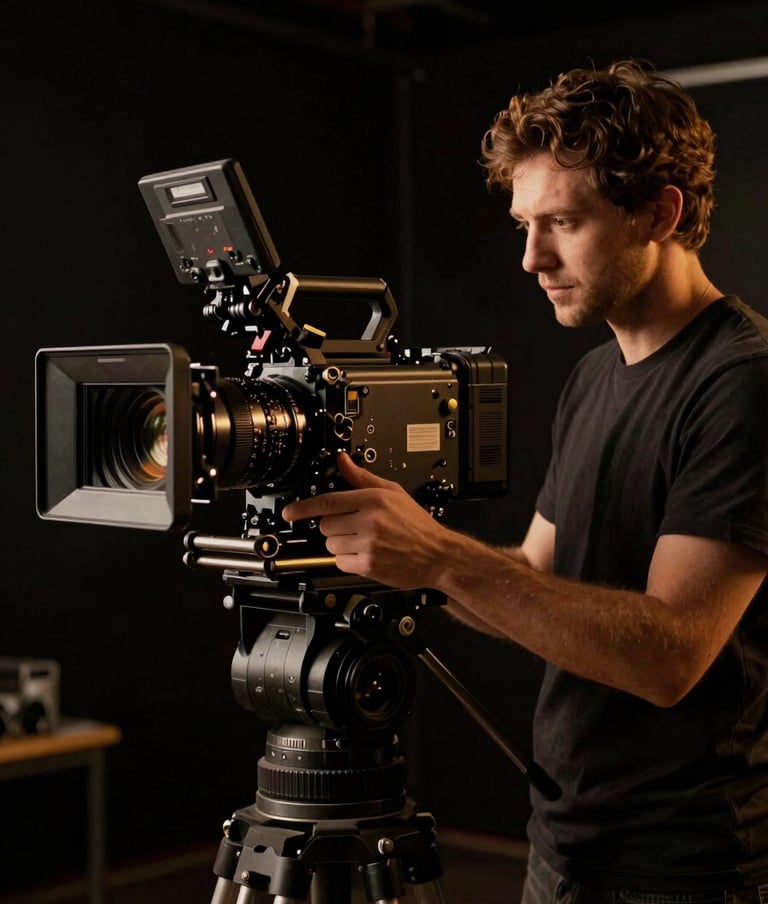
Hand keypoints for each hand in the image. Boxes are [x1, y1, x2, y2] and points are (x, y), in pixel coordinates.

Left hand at [281, 452, 449, 587]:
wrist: (438, 554)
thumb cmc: (417, 524)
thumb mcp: (392, 492)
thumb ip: (363, 477)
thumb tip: (343, 461)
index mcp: (373, 499)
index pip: (328, 501)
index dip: (303, 508)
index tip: (289, 512)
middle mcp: (369, 520)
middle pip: (326, 525)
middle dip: (335, 527)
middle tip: (354, 527)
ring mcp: (368, 543)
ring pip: (331, 544)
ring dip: (341, 544)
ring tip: (363, 541)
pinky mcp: (368, 564)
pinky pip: (340, 562)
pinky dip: (348, 561)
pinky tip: (366, 554)